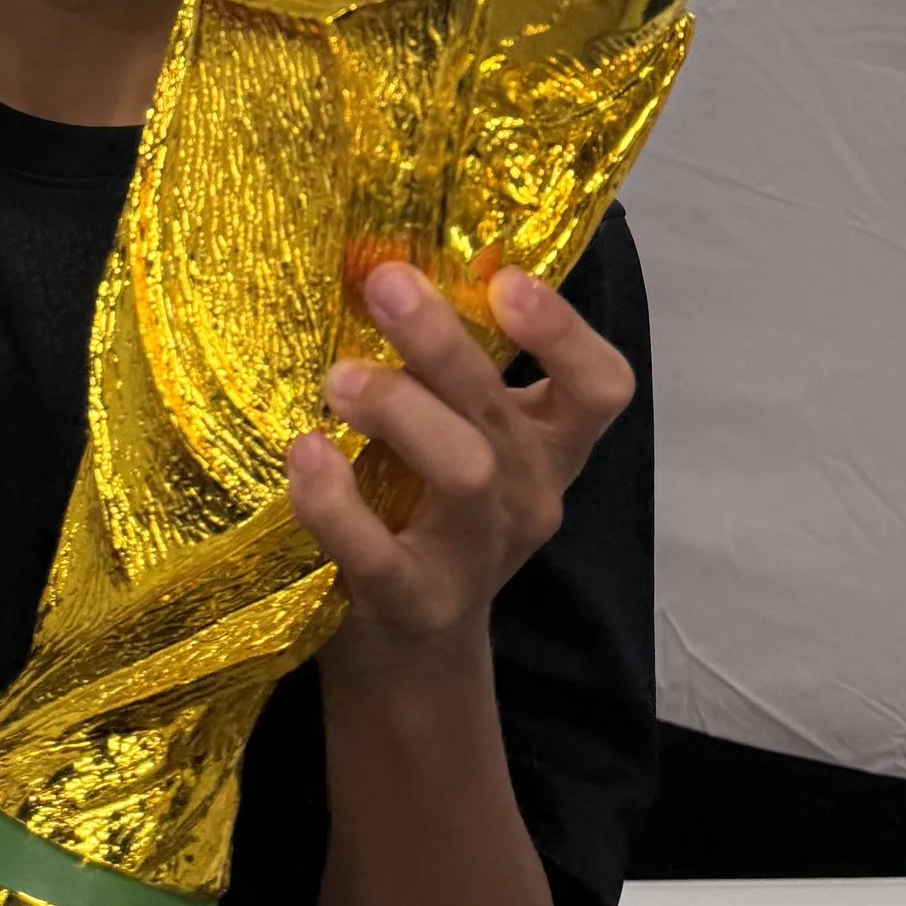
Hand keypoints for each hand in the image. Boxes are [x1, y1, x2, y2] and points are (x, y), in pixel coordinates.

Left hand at [285, 261, 633, 677]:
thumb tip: (384, 257)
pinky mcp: (416, 605)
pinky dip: (337, 501)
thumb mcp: (458, 433)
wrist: (410, 649)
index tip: (506, 278)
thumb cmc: (427, 505)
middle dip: (443, 341)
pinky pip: (380, 554)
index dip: (565, 330)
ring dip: (399, 410)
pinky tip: (304, 453)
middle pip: (504, 414)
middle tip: (384, 285)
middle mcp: (530, 497)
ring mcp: (479, 558)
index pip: (601, 387)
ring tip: (337, 379)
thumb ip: (445, 368)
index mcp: (549, 445)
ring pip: (466, 473)